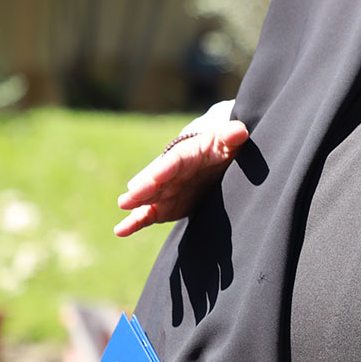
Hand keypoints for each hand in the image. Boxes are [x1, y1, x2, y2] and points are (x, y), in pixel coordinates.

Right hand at [114, 120, 248, 236]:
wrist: (213, 164)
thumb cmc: (221, 149)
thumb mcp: (228, 142)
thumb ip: (232, 137)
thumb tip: (240, 131)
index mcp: (186, 155)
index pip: (174, 162)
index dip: (165, 170)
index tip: (156, 178)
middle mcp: (170, 173)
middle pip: (156, 180)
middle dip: (144, 188)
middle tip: (130, 197)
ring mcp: (165, 190)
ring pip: (147, 197)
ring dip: (136, 202)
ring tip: (124, 205)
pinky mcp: (163, 206)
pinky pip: (147, 215)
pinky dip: (134, 222)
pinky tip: (120, 230)